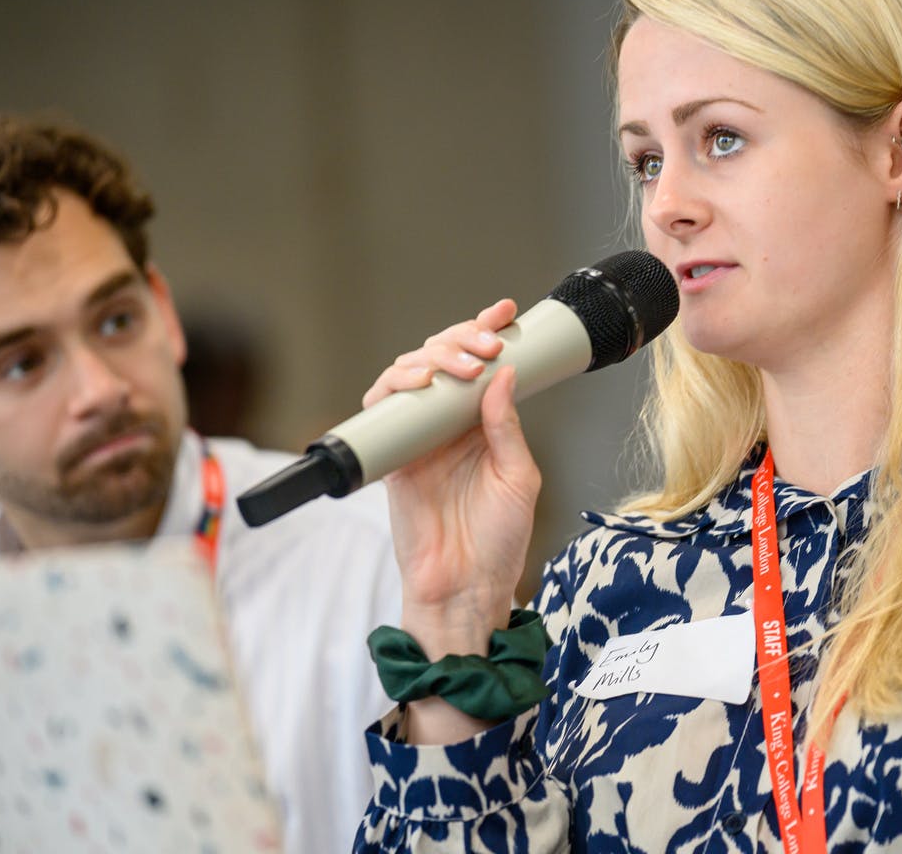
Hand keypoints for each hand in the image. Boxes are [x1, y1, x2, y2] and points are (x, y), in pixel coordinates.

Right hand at [363, 297, 540, 657]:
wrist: (465, 589)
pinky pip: (382, 409)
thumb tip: (503, 376)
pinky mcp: (391, 455)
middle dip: (461, 339)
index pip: (482, 366)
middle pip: (442, 360)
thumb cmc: (498, 541)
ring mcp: (418, 437)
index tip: (506, 313)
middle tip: (486, 344)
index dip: (487, 333)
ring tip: (461, 367)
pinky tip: (418, 385)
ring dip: (433, 359)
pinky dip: (394, 387)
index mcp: (483, 425)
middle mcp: (448, 425)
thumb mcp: (519, 478)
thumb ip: (507, 427)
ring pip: (410, 375)